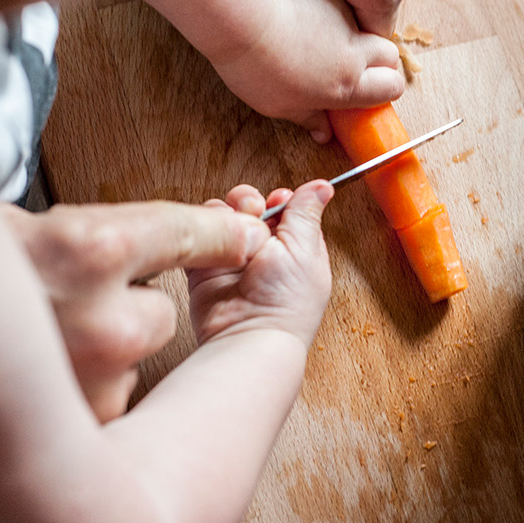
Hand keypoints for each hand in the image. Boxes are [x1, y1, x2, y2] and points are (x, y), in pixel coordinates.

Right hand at [0, 198, 269, 420]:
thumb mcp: (38, 224)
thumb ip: (117, 230)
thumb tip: (217, 230)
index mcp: (90, 250)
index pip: (186, 236)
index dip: (219, 235)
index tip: (248, 234)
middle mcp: (101, 319)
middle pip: (159, 311)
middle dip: (126, 306)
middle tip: (69, 297)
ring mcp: (91, 379)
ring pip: (129, 357)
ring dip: (101, 349)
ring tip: (40, 332)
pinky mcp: (79, 420)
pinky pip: (105, 395)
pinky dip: (79, 385)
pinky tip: (37, 370)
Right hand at [187, 182, 333, 345]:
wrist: (250, 335)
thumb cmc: (287, 302)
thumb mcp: (305, 249)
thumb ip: (306, 213)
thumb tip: (322, 187)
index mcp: (296, 248)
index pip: (286, 209)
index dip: (281, 200)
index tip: (278, 200)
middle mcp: (265, 252)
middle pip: (252, 206)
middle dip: (250, 202)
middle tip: (253, 212)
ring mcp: (234, 259)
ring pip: (224, 215)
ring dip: (228, 214)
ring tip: (236, 232)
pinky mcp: (206, 267)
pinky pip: (200, 234)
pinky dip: (205, 229)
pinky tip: (216, 239)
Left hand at [212, 0, 403, 142]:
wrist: (246, 18)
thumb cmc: (257, 67)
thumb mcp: (279, 106)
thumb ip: (308, 118)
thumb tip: (323, 133)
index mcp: (347, 84)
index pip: (391, 87)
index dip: (386, 87)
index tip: (372, 89)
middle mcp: (354, 51)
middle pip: (390, 54)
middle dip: (380, 59)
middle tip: (353, 63)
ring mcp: (344, 18)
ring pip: (362, 25)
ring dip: (349, 32)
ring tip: (316, 36)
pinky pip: (339, 1)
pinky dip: (327, 9)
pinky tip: (300, 13)